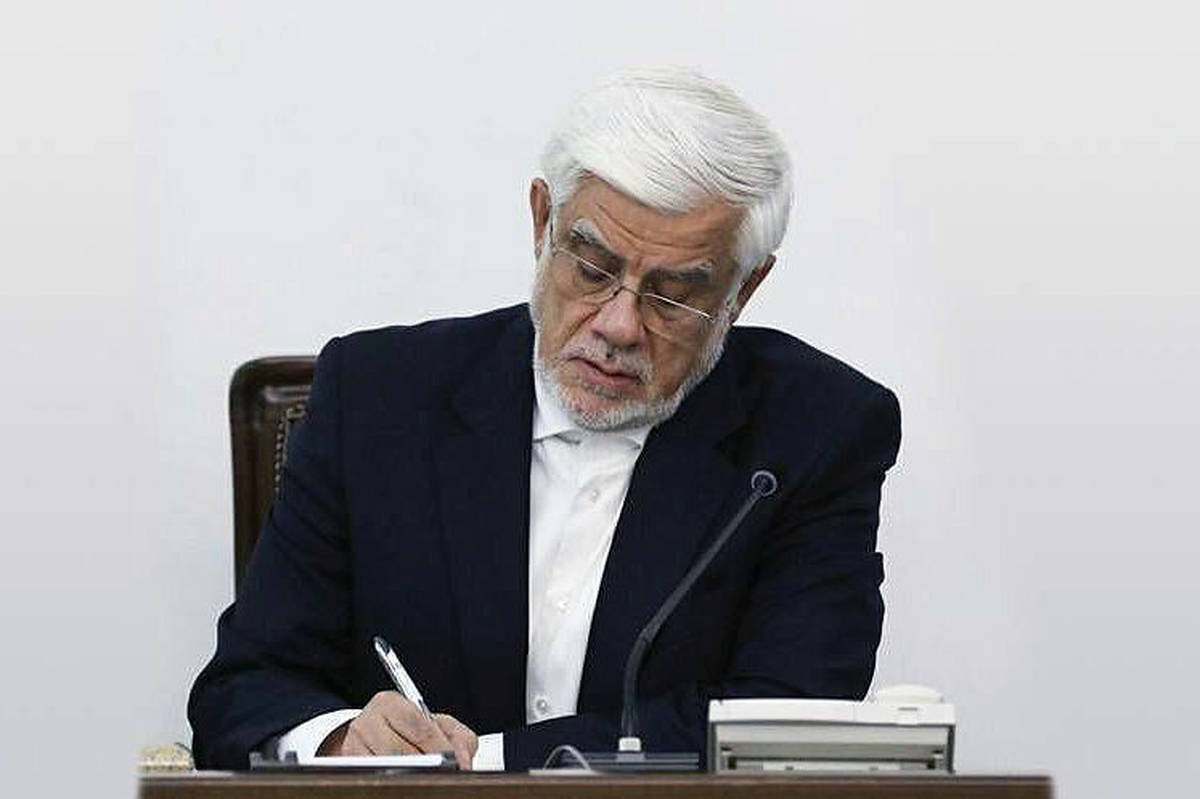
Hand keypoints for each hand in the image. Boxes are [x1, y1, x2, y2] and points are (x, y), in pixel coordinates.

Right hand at [317, 691, 478, 769]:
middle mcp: (365, 722)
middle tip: (442, 775)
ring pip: (389, 770)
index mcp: (389, 703)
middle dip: (428, 767)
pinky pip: (376, 779)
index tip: (456, 765)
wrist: (371, 742)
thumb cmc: (410, 733)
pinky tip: (406, 782)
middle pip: (403, 753)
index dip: (441, 749)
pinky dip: (396, 782)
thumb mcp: (436, 726)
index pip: (420, 728)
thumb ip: (458, 738)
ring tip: (426, 779)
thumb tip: (462, 761)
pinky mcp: (347, 768)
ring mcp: (351, 747)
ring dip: (412, 777)